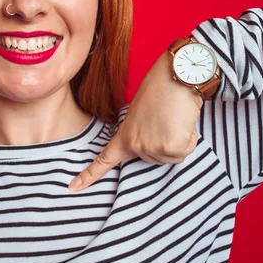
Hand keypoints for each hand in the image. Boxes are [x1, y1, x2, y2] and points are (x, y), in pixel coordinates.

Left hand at [68, 51, 202, 190]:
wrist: (176, 75)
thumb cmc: (161, 87)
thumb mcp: (142, 112)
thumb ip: (142, 131)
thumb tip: (157, 137)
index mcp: (125, 134)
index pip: (105, 159)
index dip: (90, 175)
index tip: (74, 187)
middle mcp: (135, 144)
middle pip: (156, 159)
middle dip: (166, 141)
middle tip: (166, 118)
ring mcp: (152, 147)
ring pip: (173, 156)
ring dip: (179, 138)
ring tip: (174, 117)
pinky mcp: (170, 147)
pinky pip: (185, 149)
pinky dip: (189, 136)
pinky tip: (182, 120)